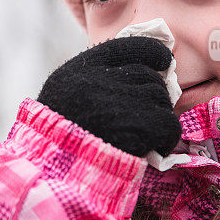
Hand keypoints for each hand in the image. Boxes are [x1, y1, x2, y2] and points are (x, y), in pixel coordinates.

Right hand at [36, 36, 181, 156]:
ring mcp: (114, 105)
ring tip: (149, 134)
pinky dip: (167, 136)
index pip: (129, 46)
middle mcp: (96, 82)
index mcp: (80, 70)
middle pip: (149, 76)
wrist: (51, 174)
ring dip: (161, 118)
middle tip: (149, 116)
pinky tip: (156, 145)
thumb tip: (144, 72)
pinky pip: (168, 124)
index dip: (153, 52)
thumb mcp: (65, 95)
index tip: (163, 62)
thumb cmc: (58, 139)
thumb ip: (97, 79)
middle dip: (155, 96)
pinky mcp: (131, 131)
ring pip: (161, 100)